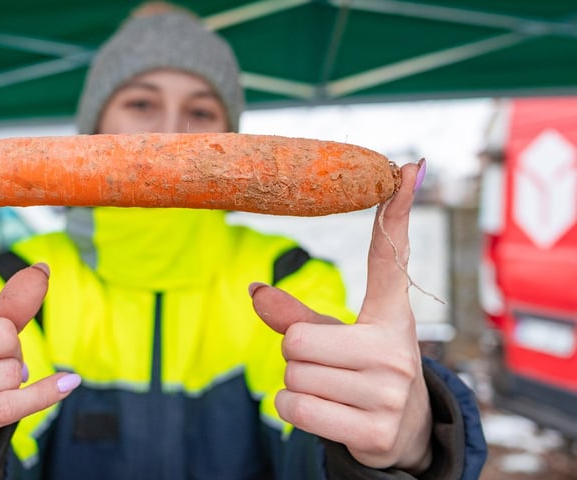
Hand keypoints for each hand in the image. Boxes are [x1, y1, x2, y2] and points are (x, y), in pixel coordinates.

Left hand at [250, 160, 431, 472]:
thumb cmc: (364, 372)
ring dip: (295, 384)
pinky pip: (294, 407)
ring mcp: (390, 393)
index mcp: (390, 316)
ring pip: (292, 374)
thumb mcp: (338, 338)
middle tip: (325, 367)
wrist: (404, 434)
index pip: (388, 260)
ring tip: (331, 391)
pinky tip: (326, 414)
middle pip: (296, 339)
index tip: (407, 169)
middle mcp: (396, 350)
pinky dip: (293, 409)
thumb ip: (295, 316)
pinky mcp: (375, 430)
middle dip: (294, 354)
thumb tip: (253, 291)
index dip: (396, 215)